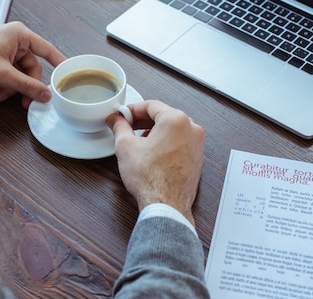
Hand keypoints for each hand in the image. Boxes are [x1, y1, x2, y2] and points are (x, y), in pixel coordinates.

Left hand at [0, 21, 65, 107]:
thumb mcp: (2, 75)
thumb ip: (27, 86)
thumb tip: (46, 94)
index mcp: (20, 35)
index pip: (48, 49)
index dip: (61, 63)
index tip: (71, 75)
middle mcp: (15, 39)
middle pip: (33, 66)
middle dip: (27, 85)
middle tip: (26, 101)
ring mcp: (6, 48)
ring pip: (21, 72)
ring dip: (14, 87)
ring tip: (4, 96)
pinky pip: (10, 72)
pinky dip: (7, 84)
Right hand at [106, 100, 203, 225]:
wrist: (166, 206)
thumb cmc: (151, 180)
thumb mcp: (126, 146)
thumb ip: (119, 127)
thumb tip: (116, 120)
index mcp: (176, 120)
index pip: (151, 105)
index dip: (132, 109)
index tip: (122, 115)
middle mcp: (191, 129)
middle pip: (163, 115)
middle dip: (142, 120)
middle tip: (126, 126)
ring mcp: (196, 145)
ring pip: (171, 129)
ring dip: (153, 131)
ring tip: (136, 141)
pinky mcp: (196, 158)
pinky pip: (178, 142)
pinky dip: (164, 142)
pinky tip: (150, 152)